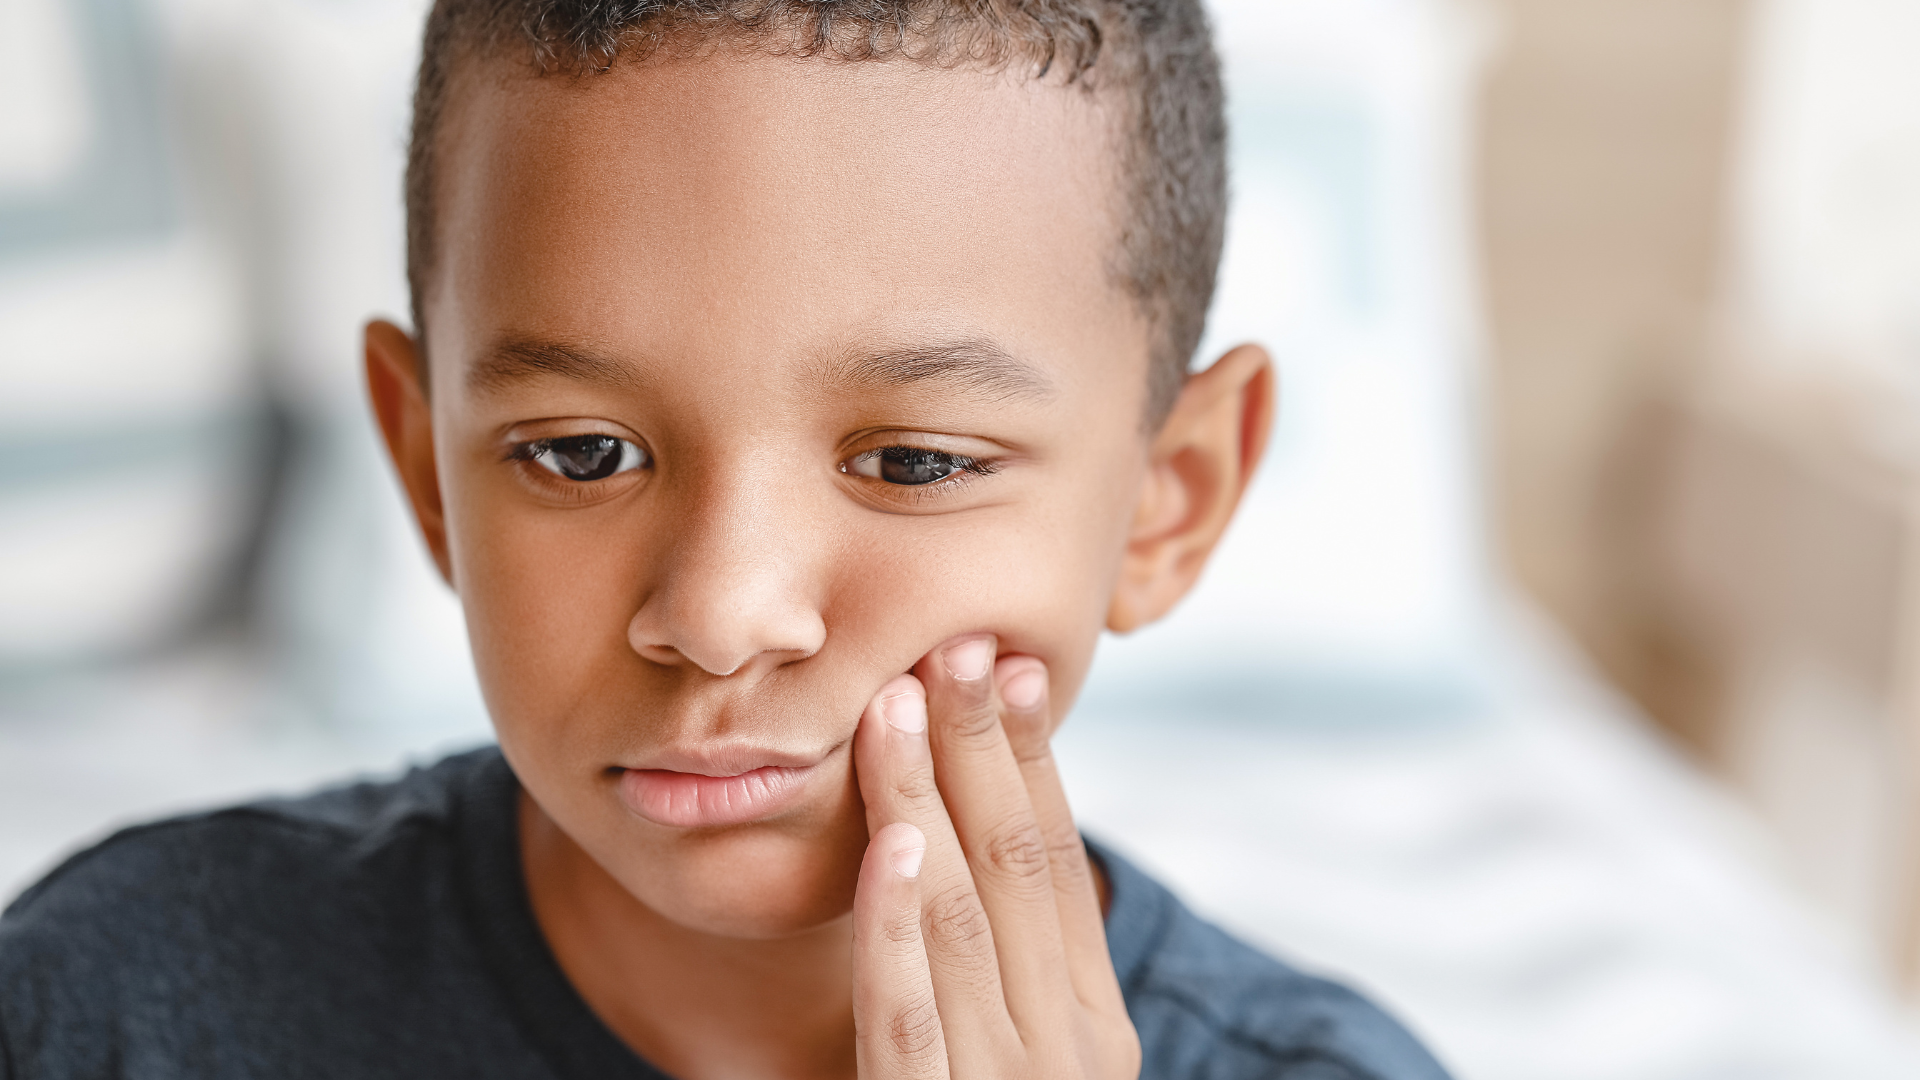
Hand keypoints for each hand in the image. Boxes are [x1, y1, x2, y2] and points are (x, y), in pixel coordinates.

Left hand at [850, 636, 1140, 1078]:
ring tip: (894, 703)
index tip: (1007, 664)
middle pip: (1016, 868)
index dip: (1029, 758)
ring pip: (960, 918)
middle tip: (953, 646)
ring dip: (924, 796)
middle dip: (980, 746)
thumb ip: (1002, 972)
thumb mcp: (1013, 1054)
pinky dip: (894, 924)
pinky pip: (905, 1017)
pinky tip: (885, 844)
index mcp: (1092, 1022)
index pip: (1056, 863)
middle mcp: (1065, 1049)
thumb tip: (965, 837)